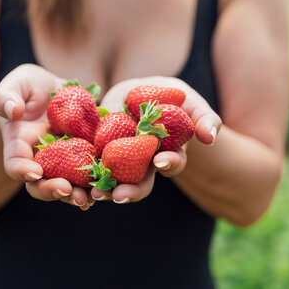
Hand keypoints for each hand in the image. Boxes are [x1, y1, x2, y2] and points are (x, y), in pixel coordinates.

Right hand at [0, 64, 93, 209]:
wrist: (54, 91)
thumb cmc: (28, 86)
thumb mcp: (15, 84)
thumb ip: (6, 97)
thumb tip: (13, 112)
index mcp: (19, 144)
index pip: (15, 163)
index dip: (22, 170)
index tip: (35, 172)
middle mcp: (39, 160)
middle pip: (39, 184)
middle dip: (52, 190)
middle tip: (66, 190)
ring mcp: (62, 162)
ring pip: (65, 186)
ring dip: (76, 195)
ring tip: (88, 198)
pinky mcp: (83, 158)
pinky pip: (88, 175)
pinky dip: (96, 184)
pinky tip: (107, 187)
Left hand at [91, 76, 221, 202]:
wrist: (141, 92)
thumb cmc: (173, 99)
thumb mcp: (192, 104)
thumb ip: (205, 119)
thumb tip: (210, 137)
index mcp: (168, 153)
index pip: (170, 164)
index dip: (168, 165)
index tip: (161, 162)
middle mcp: (145, 163)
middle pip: (140, 182)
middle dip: (131, 190)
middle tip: (119, 195)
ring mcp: (122, 160)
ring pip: (114, 180)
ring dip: (106, 189)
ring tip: (96, 194)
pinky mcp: (100, 151)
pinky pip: (93, 164)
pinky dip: (86, 173)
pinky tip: (77, 180)